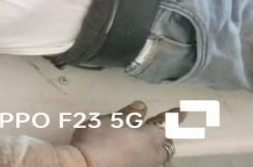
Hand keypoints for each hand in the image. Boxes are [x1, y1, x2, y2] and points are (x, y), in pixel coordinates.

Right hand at [66, 101, 180, 166]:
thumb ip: (127, 114)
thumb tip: (141, 107)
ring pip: (162, 161)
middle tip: (159, 132)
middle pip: (167, 145)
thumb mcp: (109, 120)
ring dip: (159, 154)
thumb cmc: (96, 141)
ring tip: (154, 151)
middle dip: (164, 137)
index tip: (183, 110)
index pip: (166, 122)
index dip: (174, 115)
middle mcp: (154, 154)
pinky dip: (151, 162)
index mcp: (149, 136)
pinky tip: (140, 160)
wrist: (85, 166)